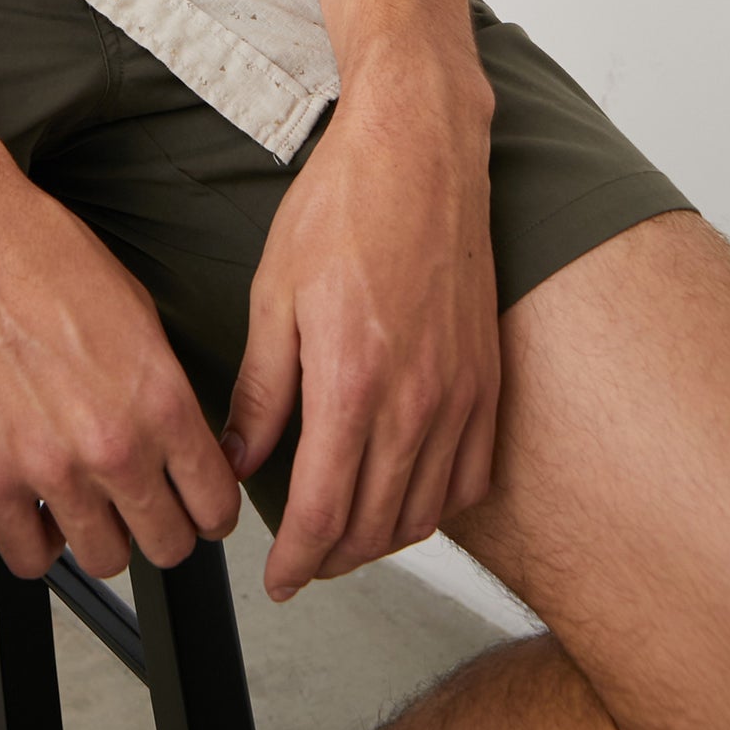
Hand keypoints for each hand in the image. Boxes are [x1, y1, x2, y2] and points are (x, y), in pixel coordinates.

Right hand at [0, 165, 241, 581]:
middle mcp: (114, 444)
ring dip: (103, 537)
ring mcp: (51, 468)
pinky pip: (29, 557)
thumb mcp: (135, 308)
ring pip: (104, 558)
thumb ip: (162, 386)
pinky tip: (38, 510)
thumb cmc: (39, 253)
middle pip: (168, 543)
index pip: (215, 502)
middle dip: (164, 527)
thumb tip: (177, 434)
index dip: (210, 509)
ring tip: (89, 504)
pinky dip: (39, 543)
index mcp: (161, 398)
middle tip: (145, 506)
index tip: (198, 505)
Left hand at [220, 70, 500, 603]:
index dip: (297, 560)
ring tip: (346, 536)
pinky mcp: (488, 377)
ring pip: (427, 511)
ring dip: (385, 539)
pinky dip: (438, 504)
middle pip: (377, 526)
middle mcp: (416, 400)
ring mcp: (461, 392)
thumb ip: (261, 389)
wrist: (418, 151)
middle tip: (302, 562)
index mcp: (353, 381)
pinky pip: (472, 475)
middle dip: (334, 559)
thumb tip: (242, 457)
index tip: (278, 578)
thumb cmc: (344, 205)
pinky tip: (409, 495)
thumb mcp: (273, 293)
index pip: (325, 512)